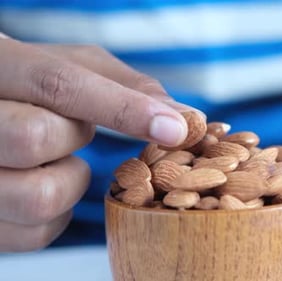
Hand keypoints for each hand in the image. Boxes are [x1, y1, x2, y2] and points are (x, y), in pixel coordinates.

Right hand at [0, 37, 196, 251]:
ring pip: (36, 196)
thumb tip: (187, 118)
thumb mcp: (74, 66)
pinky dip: (59, 215)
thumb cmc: (35, 84)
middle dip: (75, 139)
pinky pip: (35, 233)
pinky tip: (46, 184)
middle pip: (35, 138)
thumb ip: (128, 86)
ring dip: (70, 182)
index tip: (174, 129)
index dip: (122, 109)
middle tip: (71, 131)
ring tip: (56, 159)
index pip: (57, 85)